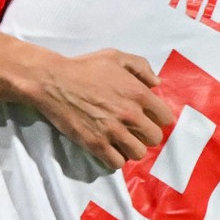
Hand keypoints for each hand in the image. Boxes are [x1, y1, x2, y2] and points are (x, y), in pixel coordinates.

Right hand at [26, 49, 173, 169]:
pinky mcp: (97, 144)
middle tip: (133, 129)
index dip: (157, 117)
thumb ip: (141, 67)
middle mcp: (130, 114)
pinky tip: (109, 148)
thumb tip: (157, 83)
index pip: (166, 118)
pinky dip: (115, 158)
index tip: (146, 116)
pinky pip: (117, 163)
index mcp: (138, 93)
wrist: (54, 82)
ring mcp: (114, 132)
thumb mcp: (115, 57)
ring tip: (121, 140)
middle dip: (146, 134)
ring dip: (131, 147)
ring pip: (138, 153)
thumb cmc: (84, 67)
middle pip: (154, 138)